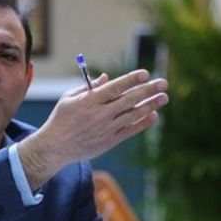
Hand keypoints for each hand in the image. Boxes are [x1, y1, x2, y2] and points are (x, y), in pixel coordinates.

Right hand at [17, 70, 167, 187]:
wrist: (56, 147)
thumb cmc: (62, 119)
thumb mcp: (69, 98)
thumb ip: (89, 87)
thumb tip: (107, 78)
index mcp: (89, 101)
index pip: (115, 87)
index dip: (131, 80)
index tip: (145, 73)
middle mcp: (100, 114)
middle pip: (129, 100)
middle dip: (148, 90)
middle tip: (164, 83)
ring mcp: (106, 128)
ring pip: (133, 115)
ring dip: (151, 105)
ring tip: (164, 97)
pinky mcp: (110, 141)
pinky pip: (130, 130)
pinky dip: (143, 123)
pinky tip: (154, 115)